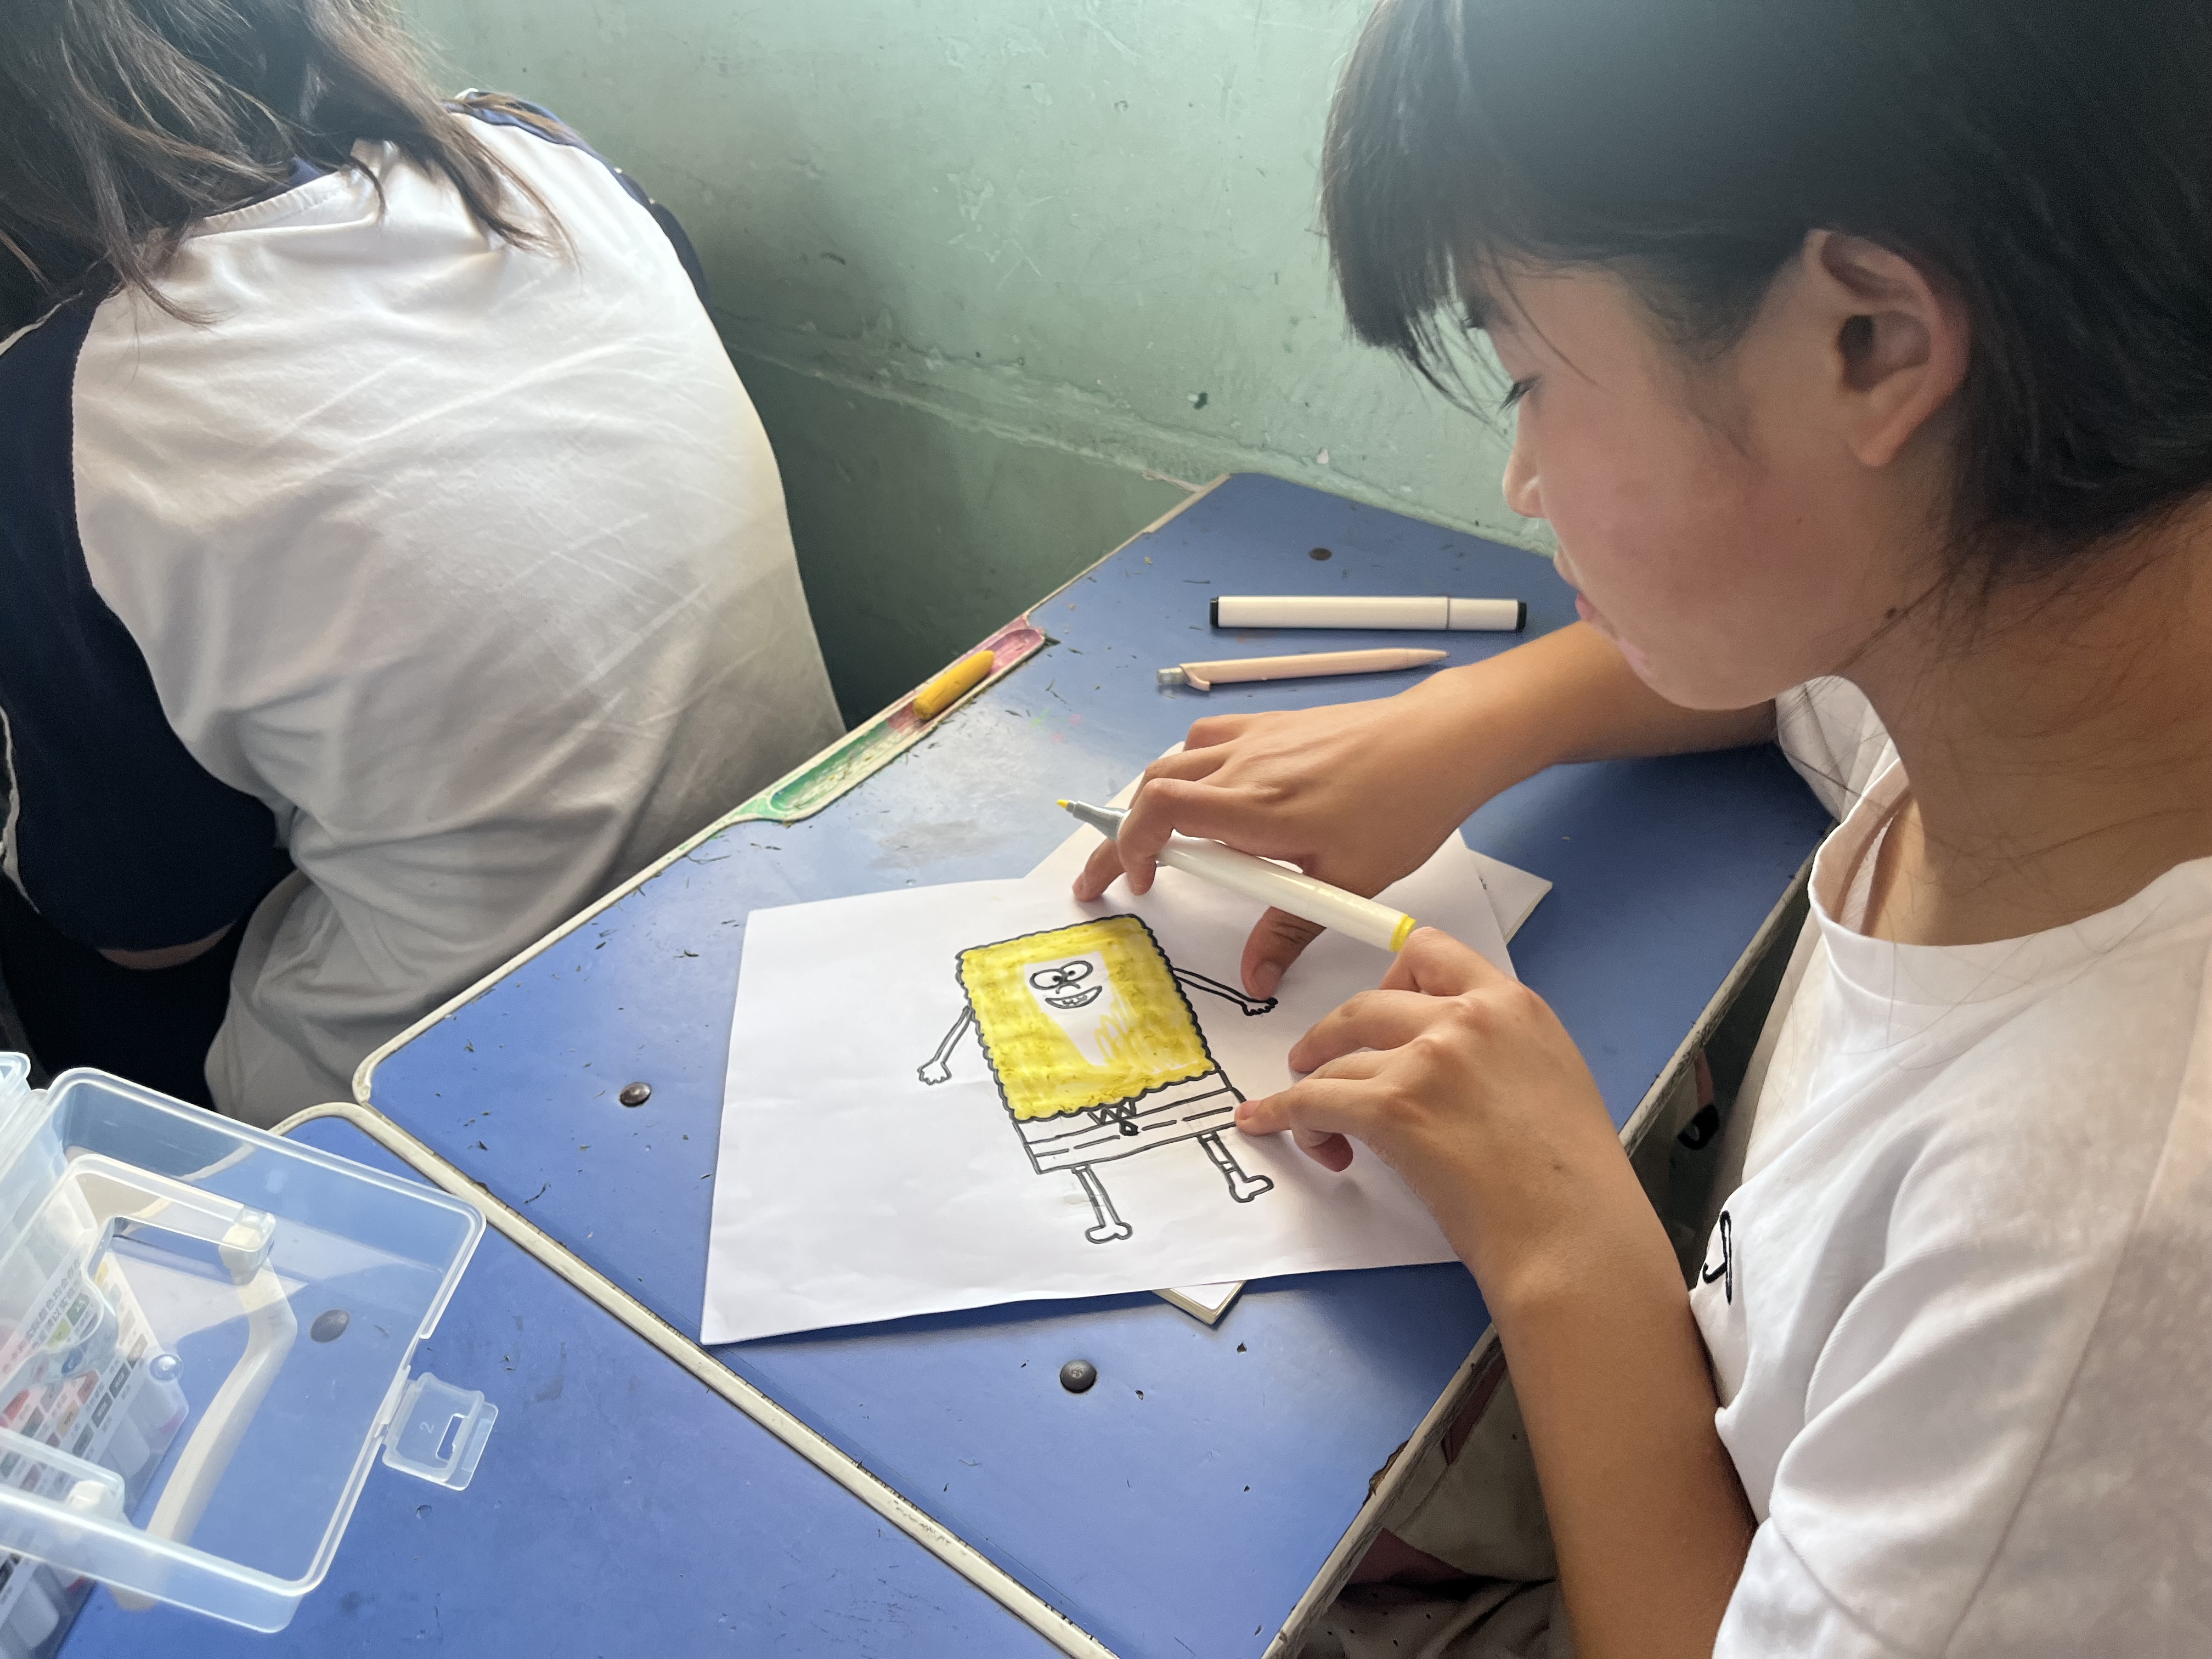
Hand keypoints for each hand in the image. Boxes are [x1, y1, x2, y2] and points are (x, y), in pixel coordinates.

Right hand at [1072, 676, 1517, 995]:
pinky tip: (1210, 795)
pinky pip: (1209, 740)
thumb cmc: (1404, 805)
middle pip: (1152, 786)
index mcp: (1254, 805)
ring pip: (1176, 760)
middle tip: (1121, 874)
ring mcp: (1257, 737)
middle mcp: (1245, 763)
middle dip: (1123, 833)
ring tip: (1160, 839)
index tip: (1132, 886)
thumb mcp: (1347, 881)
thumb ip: (1290, 931)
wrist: (1442, 742)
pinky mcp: (1274, 724)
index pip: (1158, 813)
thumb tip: (1253, 977)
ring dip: (1154, 798)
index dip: (1127, 849)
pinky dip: (1189, 767)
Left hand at [1233, 929, 1632, 1300]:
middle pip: (1366, 1003)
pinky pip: (1312, 1101)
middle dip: (1333, 1034)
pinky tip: (1267, 1123)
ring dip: (1317, 1094)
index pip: (1431, 952)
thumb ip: (1496, 1049)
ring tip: (1321, 1132)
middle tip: (1317, 1060)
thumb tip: (1446, 1063)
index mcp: (1513, 1005)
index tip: (1374, 1010)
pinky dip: (1283, 1114)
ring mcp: (1426, 1060)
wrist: (1572, 1235)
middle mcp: (1466, 1018)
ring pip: (1338, 1061)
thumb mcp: (1550, 1079)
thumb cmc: (1570, 1181)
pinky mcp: (1391, 1108)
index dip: (1390, 977)